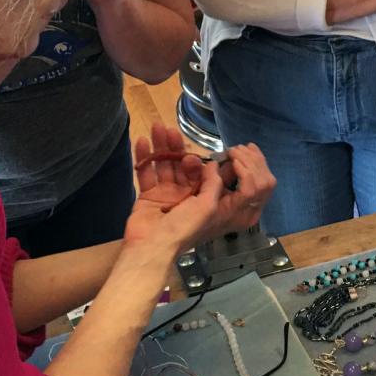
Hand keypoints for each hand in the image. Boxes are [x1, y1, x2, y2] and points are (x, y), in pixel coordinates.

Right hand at [128, 124, 276, 255]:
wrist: (149, 248)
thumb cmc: (183, 230)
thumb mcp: (208, 207)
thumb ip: (214, 184)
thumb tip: (215, 165)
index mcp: (213, 206)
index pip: (223, 182)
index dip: (233, 167)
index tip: (230, 153)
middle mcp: (194, 199)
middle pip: (193, 169)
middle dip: (185, 149)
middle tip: (176, 132)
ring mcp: (171, 196)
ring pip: (169, 166)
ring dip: (164, 147)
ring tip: (158, 128)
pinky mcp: (152, 196)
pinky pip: (149, 173)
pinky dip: (145, 158)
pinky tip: (142, 142)